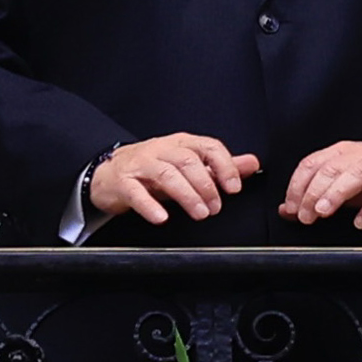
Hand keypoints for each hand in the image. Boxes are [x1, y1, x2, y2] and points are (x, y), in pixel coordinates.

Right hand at [87, 132, 260, 225]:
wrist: (109, 173)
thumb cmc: (152, 169)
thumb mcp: (187, 165)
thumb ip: (219, 166)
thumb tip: (252, 163)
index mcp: (180, 143)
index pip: (207, 146)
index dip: (224, 166)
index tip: (234, 187)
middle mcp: (161, 150)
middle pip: (188, 161)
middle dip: (206, 185)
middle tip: (216, 208)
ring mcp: (140, 165)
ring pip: (166, 174)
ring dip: (186, 195)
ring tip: (200, 213)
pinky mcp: (123, 182)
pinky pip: (136, 192)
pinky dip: (150, 206)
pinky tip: (162, 217)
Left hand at [280, 142, 361, 230]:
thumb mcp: (343, 187)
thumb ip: (315, 196)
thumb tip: (286, 210)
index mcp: (342, 152)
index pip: (313, 163)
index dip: (298, 185)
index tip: (291, 207)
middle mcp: (361, 156)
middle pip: (331, 169)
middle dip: (313, 193)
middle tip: (305, 216)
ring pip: (355, 175)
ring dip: (335, 194)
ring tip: (323, 212)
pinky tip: (360, 222)